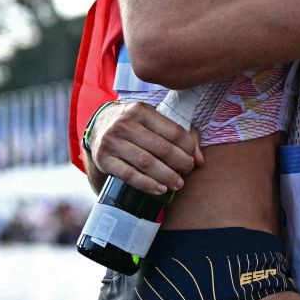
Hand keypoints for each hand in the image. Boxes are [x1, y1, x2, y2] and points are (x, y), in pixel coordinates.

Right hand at [85, 101, 204, 195]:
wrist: (99, 127)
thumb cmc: (134, 125)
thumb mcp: (153, 121)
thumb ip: (179, 135)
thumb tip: (200, 160)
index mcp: (141, 110)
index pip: (172, 131)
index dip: (188, 147)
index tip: (194, 158)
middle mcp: (124, 123)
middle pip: (161, 148)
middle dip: (180, 163)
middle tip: (188, 171)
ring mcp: (112, 142)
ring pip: (146, 163)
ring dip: (166, 176)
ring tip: (178, 184)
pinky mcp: (104, 159)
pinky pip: (129, 175)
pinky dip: (147, 184)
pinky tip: (160, 189)